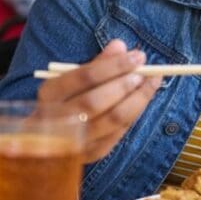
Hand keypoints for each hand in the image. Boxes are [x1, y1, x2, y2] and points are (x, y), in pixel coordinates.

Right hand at [37, 39, 160, 162]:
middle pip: (96, 101)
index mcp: (49, 94)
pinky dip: (134, 114)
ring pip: (112, 119)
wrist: (49, 140)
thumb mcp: (71, 78)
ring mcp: (74, 141)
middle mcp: (58, 119)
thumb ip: (96, 63)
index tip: (137, 56)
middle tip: (145, 72)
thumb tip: (121, 46)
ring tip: (151, 84)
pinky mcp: (92, 153)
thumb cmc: (64, 100)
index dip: (114, 65)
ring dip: (137, 99)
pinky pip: (119, 132)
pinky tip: (142, 100)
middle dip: (125, 84)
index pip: (84, 77)